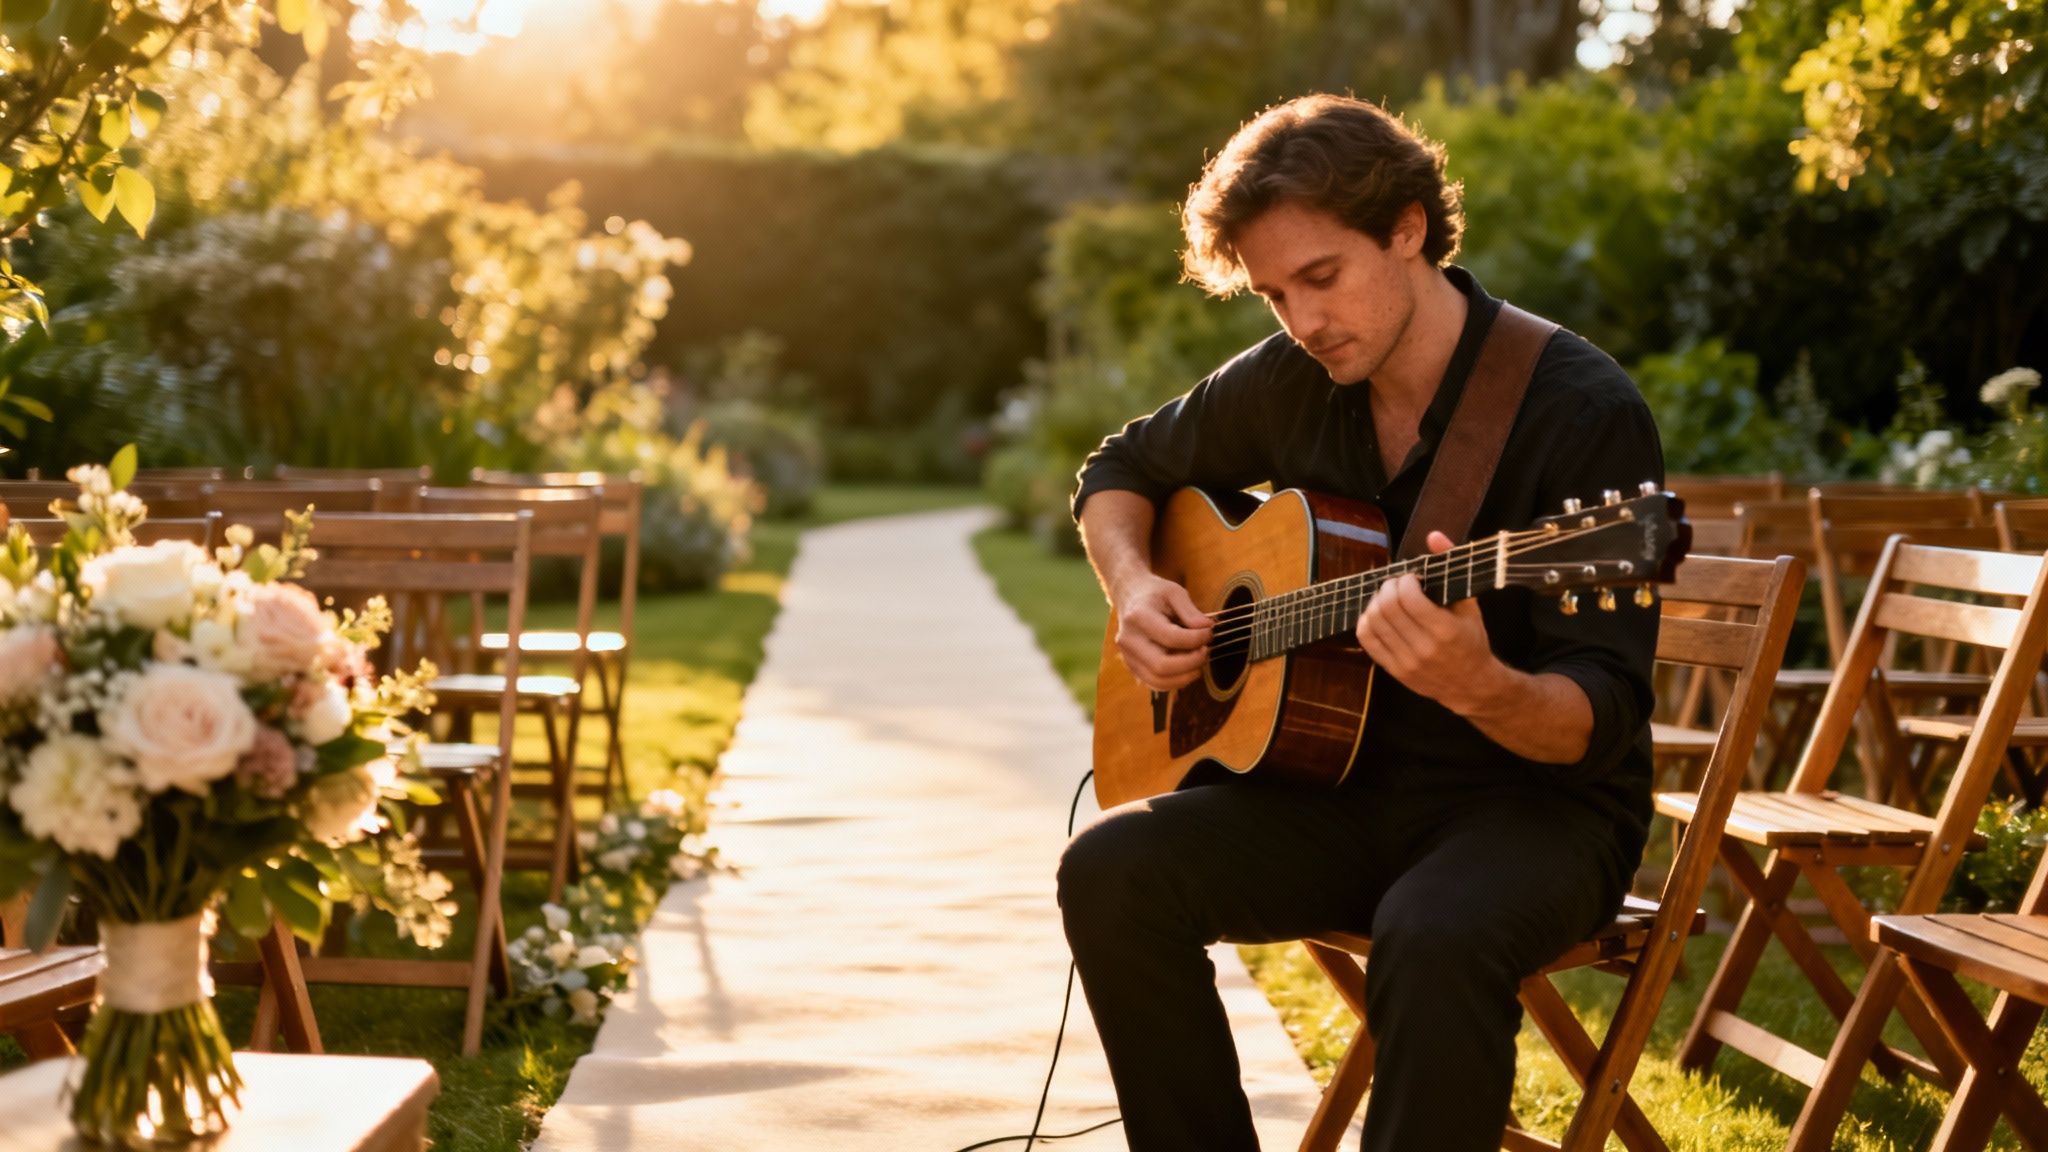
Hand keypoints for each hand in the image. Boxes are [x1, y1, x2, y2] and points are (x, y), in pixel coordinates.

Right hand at [1112, 573, 1213, 691]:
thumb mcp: (1174, 591)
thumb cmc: (1155, 594)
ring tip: (1199, 661)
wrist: (1130, 597)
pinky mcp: (1132, 666)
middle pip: (1161, 666)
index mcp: (1138, 617)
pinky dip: (1175, 681)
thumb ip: (1191, 611)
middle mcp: (1129, 640)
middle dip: (1191, 663)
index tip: (1209, 632)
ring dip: (1185, 676)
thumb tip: (1207, 629)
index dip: (1196, 639)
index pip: (1171, 638)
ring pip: (1158, 680)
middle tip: (1206, 651)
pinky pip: (1155, 683)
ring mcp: (1127, 656)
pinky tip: (1188, 669)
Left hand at [1354, 531, 1497, 713]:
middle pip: (1387, 607)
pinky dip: (1366, 620)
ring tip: (1388, 598)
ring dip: (1376, 602)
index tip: (1411, 578)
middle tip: (1396, 585)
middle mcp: (1424, 647)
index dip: (1404, 581)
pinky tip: (1378, 614)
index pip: (1409, 597)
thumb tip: (1433, 535)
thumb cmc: (1471, 641)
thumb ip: (1450, 568)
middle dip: (1388, 587)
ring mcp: (1406, 661)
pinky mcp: (1393, 670)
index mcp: (1445, 630)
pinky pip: (1366, 639)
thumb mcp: (1469, 604)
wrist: (1471, 685)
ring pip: (1373, 621)